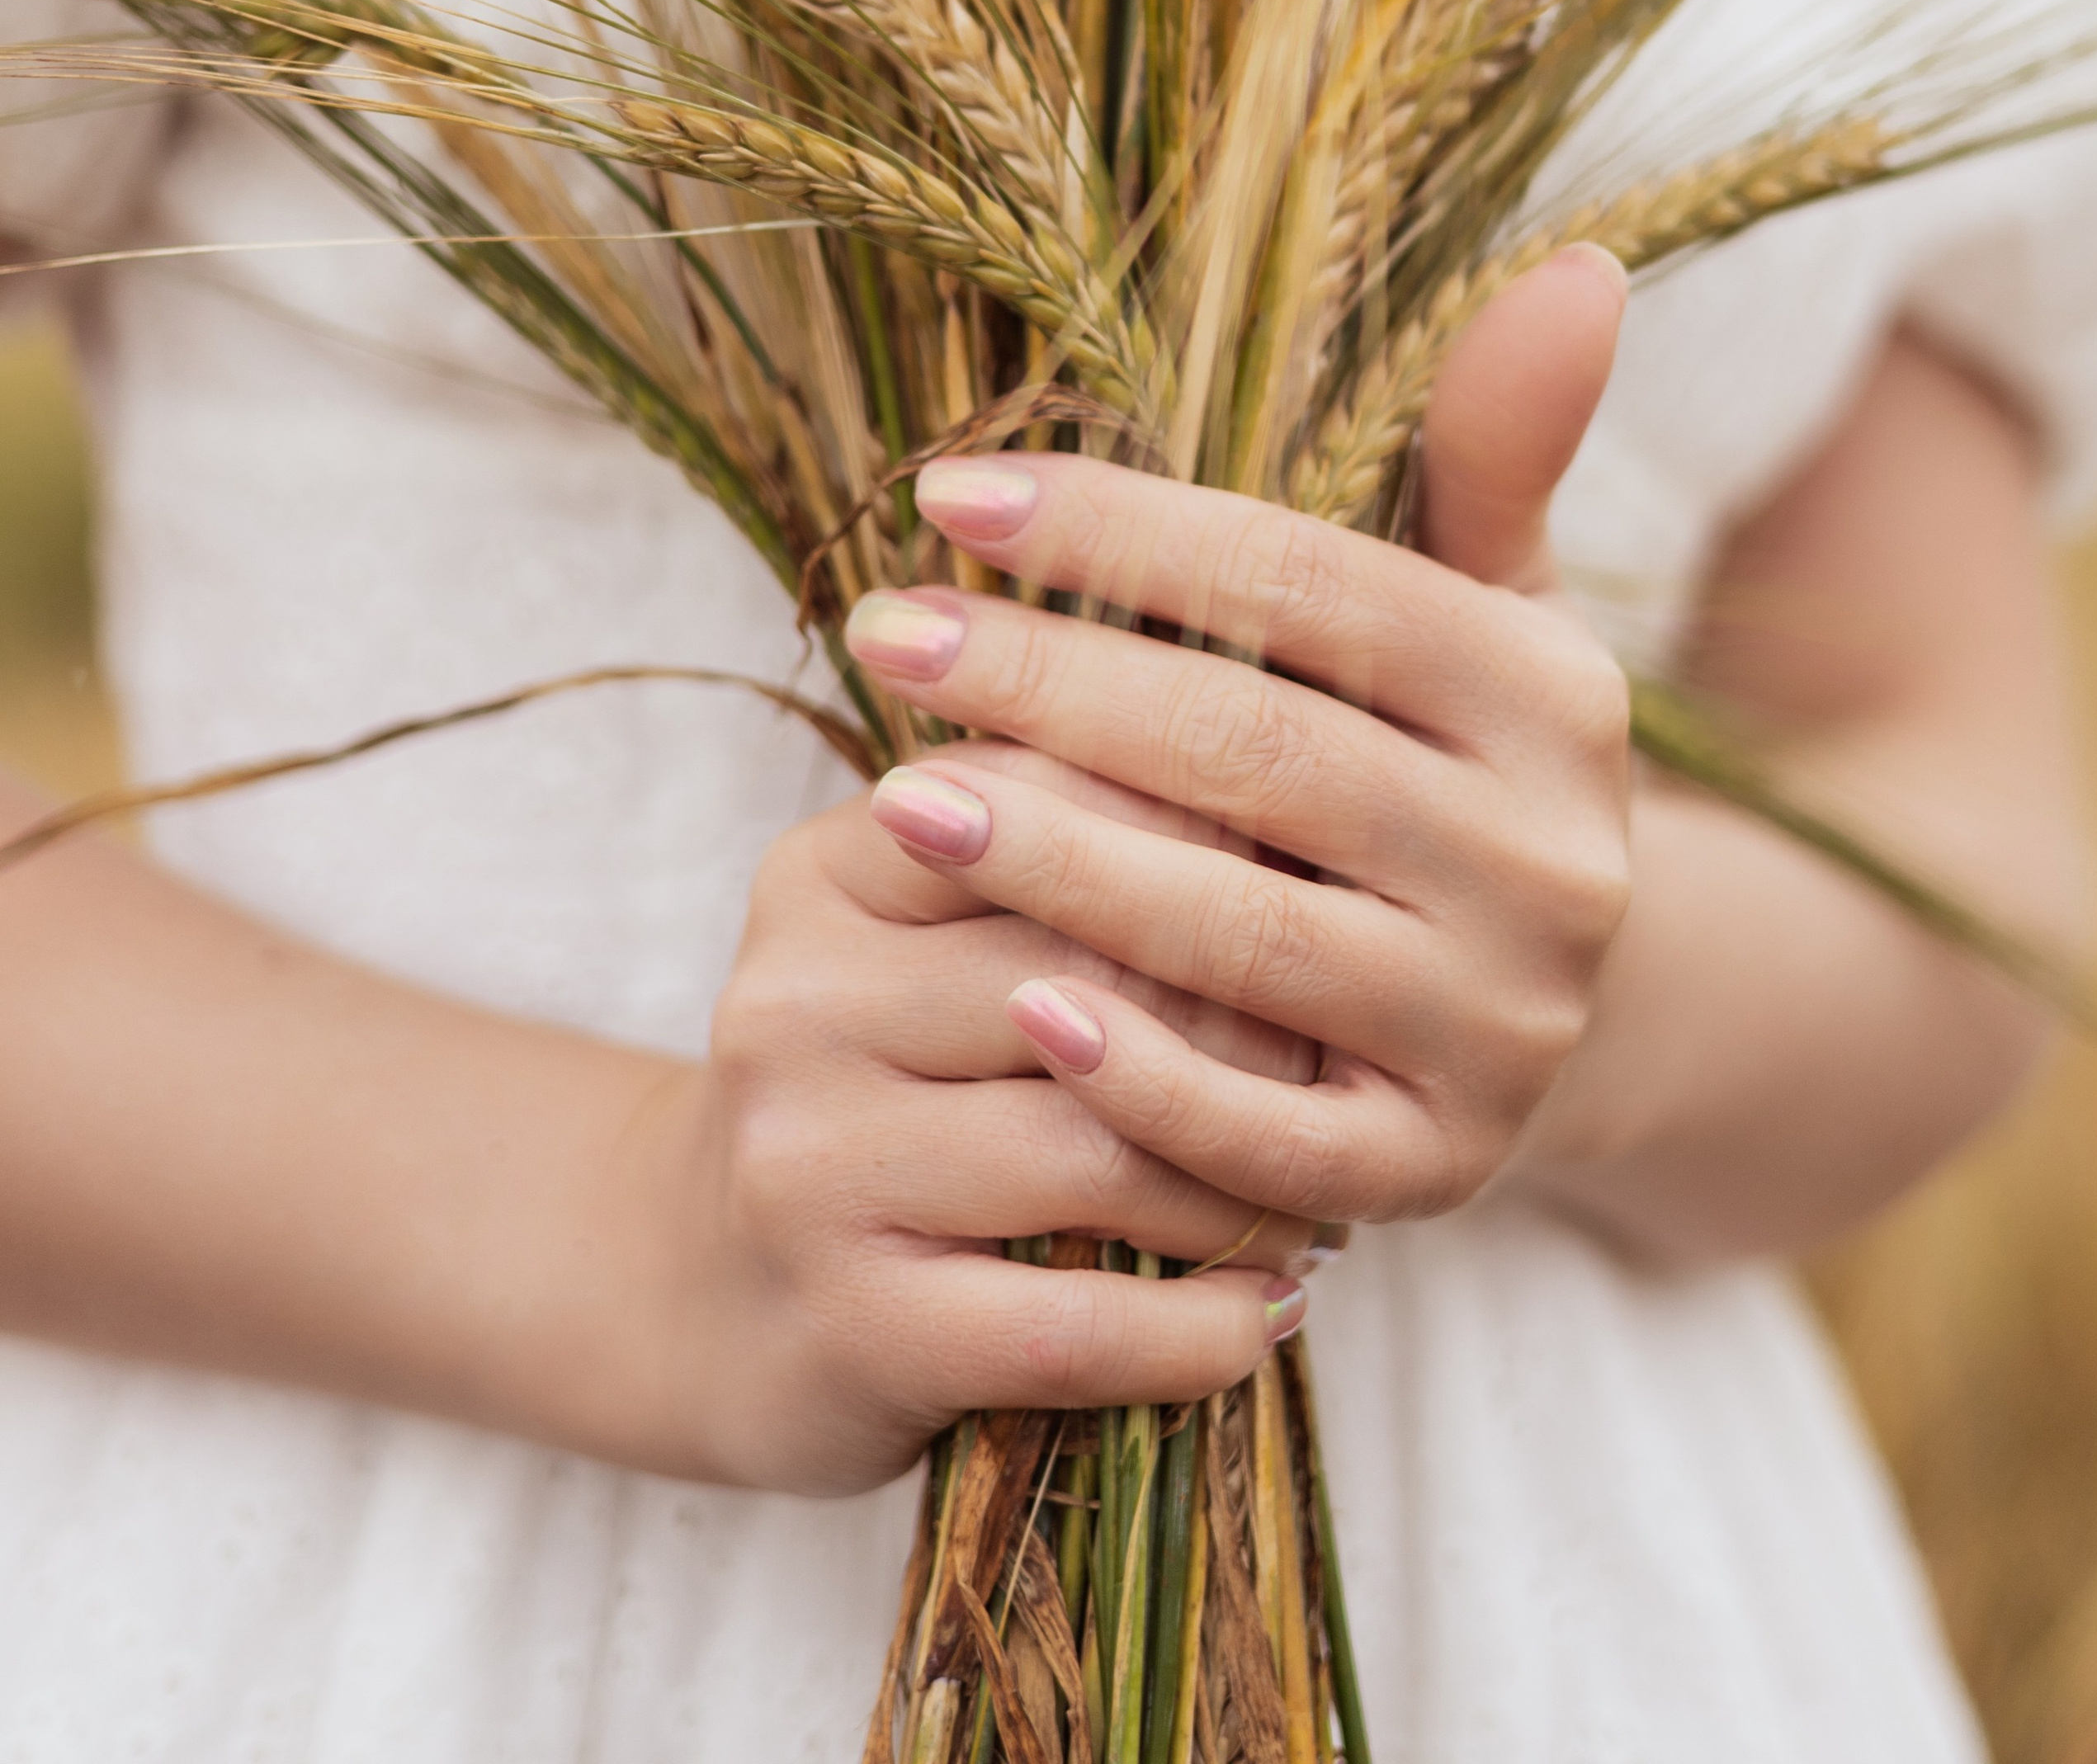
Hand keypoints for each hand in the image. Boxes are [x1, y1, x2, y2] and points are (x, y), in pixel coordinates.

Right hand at [662, 765, 1316, 1492]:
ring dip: (1250, 1185)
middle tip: (1362, 1057)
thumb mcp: (918, 934)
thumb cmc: (880, 1083)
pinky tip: (1267, 1313)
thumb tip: (1284, 795)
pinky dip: (1203, 1327)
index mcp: (822, 874)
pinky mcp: (853, 1327)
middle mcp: (796, 1004)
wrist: (709, 1297)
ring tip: (1326, 1192)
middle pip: (1093, 979)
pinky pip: (1079, 1325)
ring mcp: (812, 1170)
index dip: (1210, 848)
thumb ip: (1055, 850)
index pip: (1050, 811)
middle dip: (1257, 1025)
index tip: (1323, 887)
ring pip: (1104, 1150)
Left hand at [842, 248, 1631, 1236]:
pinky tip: (1015, 1002)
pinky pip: (1274, 1136)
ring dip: (1062, 864)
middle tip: (885, 634)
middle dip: (1056, 686)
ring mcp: (1499, 1033)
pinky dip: (1147, 1079)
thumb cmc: (1450, 763)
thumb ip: (1492, 452)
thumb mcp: (1485, 606)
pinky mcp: (1436, 1174)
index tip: (952, 497)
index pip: (1319, 588)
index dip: (1131, 534)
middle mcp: (1551, 866)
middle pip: (1265, 754)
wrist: (1553, 1013)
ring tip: (893, 798)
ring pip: (1253, 935)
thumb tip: (1583, 262)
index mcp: (1553, 698)